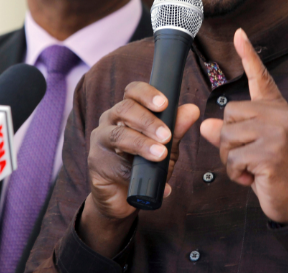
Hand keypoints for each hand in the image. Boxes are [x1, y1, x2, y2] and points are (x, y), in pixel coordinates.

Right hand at [79, 82, 199, 254]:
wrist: (125, 196)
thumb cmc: (145, 165)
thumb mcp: (166, 146)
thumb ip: (176, 128)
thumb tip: (192, 110)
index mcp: (127, 111)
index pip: (133, 92)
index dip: (147, 94)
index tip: (164, 103)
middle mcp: (111, 120)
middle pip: (124, 109)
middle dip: (148, 121)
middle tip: (166, 136)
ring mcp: (100, 140)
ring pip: (117, 134)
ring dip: (141, 143)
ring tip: (159, 154)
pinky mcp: (95, 162)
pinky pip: (112, 162)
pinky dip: (131, 170)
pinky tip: (144, 176)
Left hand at [200, 29, 287, 224]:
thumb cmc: (274, 170)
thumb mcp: (252, 147)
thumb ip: (231, 132)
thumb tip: (206, 126)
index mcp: (276, 108)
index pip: (260, 77)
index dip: (248, 54)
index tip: (239, 33)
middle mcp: (279, 114)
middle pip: (228, 113)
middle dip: (228, 141)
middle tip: (247, 157)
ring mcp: (277, 132)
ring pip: (227, 136)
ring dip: (231, 160)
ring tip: (251, 168)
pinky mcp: (271, 152)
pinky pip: (232, 159)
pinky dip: (236, 174)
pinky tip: (254, 178)